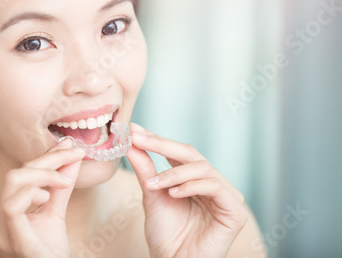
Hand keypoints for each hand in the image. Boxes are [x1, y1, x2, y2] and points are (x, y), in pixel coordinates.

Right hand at [0, 138, 85, 257]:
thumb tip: (72, 154)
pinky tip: (47, 196)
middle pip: (16, 174)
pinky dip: (33, 192)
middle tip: (73, 154)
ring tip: (64, 181)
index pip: (19, 175)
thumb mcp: (55, 212)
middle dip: (46, 160)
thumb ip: (61, 185)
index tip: (70, 147)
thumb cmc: (50, 253)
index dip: (45, 157)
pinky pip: (12, 205)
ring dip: (43, 173)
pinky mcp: (8, 238)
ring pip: (13, 182)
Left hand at [126, 123, 247, 257]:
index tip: (135, 130)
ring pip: (203, 168)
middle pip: (191, 154)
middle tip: (140, 140)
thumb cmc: (165, 235)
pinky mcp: (235, 212)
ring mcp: (226, 197)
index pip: (178, 152)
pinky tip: (173, 193)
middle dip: (163, 144)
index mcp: (195, 179)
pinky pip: (215, 186)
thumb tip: (132, 142)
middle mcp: (213, 184)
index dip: (157, 139)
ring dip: (174, 173)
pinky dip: (191, 186)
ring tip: (154, 184)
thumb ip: (146, 169)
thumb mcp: (152, 195)